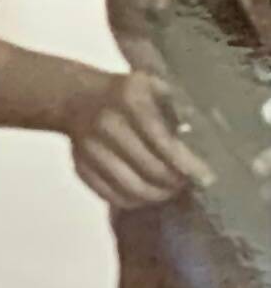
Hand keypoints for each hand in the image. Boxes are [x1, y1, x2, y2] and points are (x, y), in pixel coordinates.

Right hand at [62, 71, 210, 207]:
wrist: (78, 97)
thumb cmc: (130, 95)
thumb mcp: (156, 87)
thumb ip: (180, 108)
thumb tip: (208, 141)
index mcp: (129, 99)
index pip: (163, 140)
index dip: (187, 164)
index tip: (206, 179)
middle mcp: (106, 123)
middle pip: (150, 169)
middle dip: (174, 183)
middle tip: (187, 184)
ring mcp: (88, 146)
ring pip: (130, 187)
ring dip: (156, 195)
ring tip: (169, 191)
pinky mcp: (79, 166)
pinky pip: (110, 195)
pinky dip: (132, 200)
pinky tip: (145, 193)